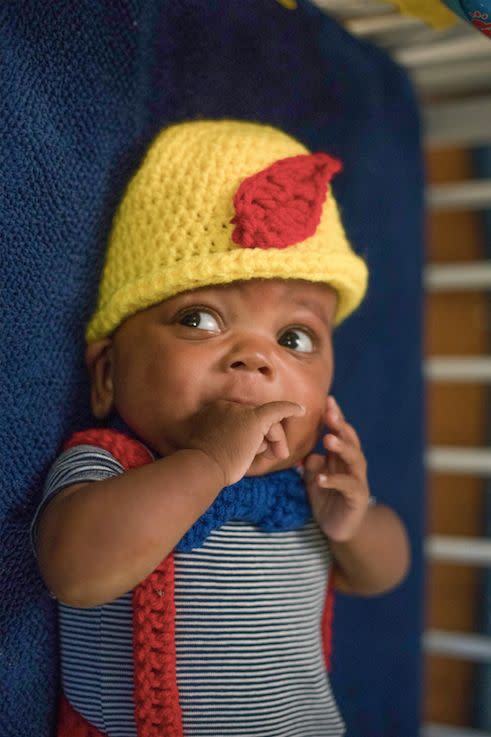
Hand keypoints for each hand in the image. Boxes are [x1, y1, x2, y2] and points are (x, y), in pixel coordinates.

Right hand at [178, 400, 304, 485]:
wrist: (202, 467)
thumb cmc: (205, 466)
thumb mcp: (214, 449)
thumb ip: (229, 441)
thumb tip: (250, 446)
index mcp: (216, 411)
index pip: (242, 420)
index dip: (252, 437)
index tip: (253, 452)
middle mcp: (228, 407)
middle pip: (256, 420)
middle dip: (267, 438)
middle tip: (274, 456)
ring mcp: (241, 412)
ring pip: (267, 423)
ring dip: (275, 440)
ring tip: (276, 457)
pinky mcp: (255, 420)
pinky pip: (277, 410)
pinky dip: (290, 409)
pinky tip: (301, 411)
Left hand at [304, 396, 370, 541]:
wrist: (340, 529)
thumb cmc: (326, 499)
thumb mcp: (314, 479)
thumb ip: (311, 465)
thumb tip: (311, 454)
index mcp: (342, 456)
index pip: (340, 431)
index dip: (336, 416)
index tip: (328, 401)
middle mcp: (353, 464)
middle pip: (350, 440)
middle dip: (340, 425)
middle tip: (330, 414)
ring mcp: (358, 480)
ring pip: (354, 458)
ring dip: (342, 448)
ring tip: (328, 439)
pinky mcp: (358, 497)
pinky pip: (347, 485)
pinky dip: (334, 480)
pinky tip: (321, 478)